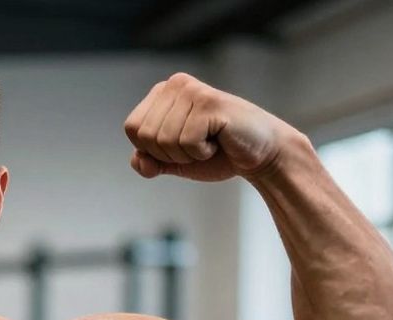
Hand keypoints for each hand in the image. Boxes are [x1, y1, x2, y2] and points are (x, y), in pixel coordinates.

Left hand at [123, 73, 295, 181]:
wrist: (260, 154)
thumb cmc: (217, 154)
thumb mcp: (174, 161)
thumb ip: (149, 162)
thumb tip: (139, 161)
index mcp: (162, 93)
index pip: (132, 129)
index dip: (152, 150)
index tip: (181, 146)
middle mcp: (175, 84)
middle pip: (145, 136)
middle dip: (170, 154)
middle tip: (198, 145)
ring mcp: (192, 90)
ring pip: (165, 140)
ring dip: (188, 154)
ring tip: (210, 142)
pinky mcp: (210, 102)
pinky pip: (187, 142)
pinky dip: (202, 152)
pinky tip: (220, 139)